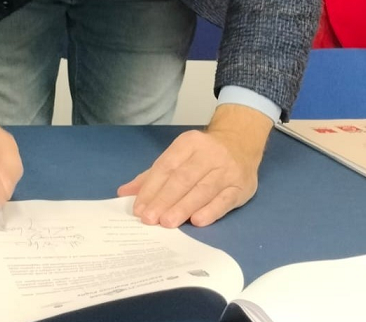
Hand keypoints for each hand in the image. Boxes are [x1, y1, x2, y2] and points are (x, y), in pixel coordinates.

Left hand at [117, 104, 272, 227]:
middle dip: (164, 199)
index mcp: (188, 143)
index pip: (166, 166)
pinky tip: (197, 221)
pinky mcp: (241, 186)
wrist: (242, 143)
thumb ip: (152, 175)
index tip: (139, 208)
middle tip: (150, 219)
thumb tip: (124, 192)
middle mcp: (209, 154)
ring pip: (203, 190)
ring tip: (167, 222)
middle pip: (183, 179)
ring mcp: (227, 170)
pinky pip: (225, 200)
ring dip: (184, 207)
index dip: (151, 188)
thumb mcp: (178, 156)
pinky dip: (211, 211)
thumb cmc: (202, 154)